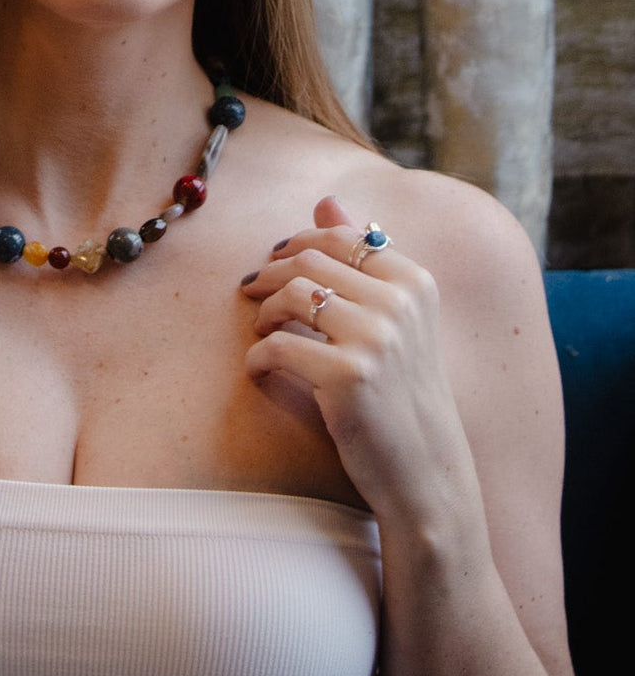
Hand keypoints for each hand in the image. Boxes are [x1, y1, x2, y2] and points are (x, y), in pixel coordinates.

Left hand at [240, 195, 477, 526]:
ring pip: (291, 295)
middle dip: (270, 274)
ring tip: (261, 330)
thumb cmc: (404, 394)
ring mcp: (376, 338)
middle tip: (250, 291)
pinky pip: (277, 345)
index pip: (341, 238)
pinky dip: (258, 357)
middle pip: (309, 261)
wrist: (425, 473)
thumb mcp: (396, 321)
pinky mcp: (348, 376)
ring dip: (263, 312)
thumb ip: (364, 258)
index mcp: (415, 281)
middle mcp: (400, 302)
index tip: (273, 262)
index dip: (296, 244)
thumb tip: (327, 202)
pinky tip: (258, 369)